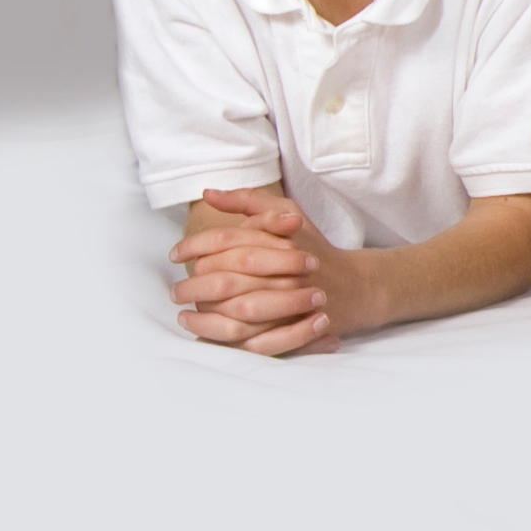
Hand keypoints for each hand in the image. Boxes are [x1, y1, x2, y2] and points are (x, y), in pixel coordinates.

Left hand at [169, 187, 345, 355]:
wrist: (355, 287)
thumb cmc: (314, 248)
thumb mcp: (288, 214)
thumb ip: (248, 201)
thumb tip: (208, 193)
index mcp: (282, 238)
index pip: (227, 240)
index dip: (194, 247)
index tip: (175, 255)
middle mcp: (285, 269)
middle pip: (226, 276)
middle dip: (193, 285)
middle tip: (175, 290)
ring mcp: (290, 301)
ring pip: (234, 309)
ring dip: (202, 311)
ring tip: (184, 311)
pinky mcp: (293, 328)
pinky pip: (248, 337)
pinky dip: (220, 334)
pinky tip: (202, 328)